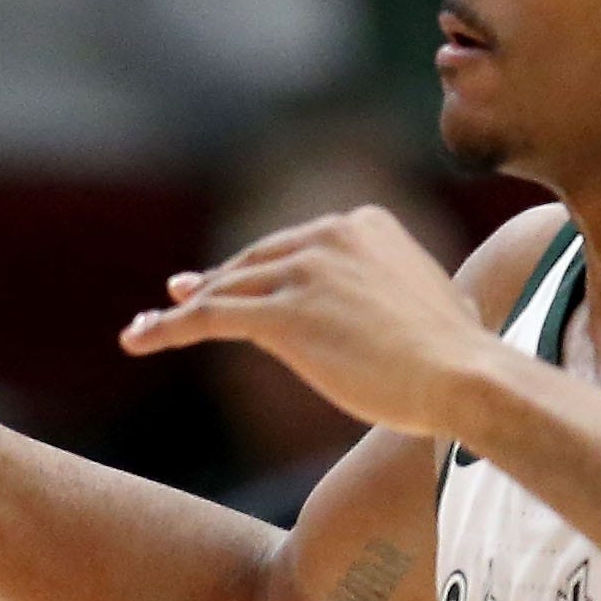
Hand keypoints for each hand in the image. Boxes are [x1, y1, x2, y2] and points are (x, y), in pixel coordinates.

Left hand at [121, 207, 490, 436]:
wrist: (461, 376)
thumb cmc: (459, 355)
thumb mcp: (438, 301)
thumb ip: (417, 292)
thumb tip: (450, 305)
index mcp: (363, 224)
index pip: (294, 246)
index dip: (256, 266)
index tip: (228, 278)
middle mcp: (327, 236)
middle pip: (254, 261)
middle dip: (214, 280)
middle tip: (178, 291)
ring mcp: (302, 272)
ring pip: (226, 290)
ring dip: (182, 308)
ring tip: (147, 327)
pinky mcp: (280, 315)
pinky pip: (209, 319)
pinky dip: (168, 327)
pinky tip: (139, 339)